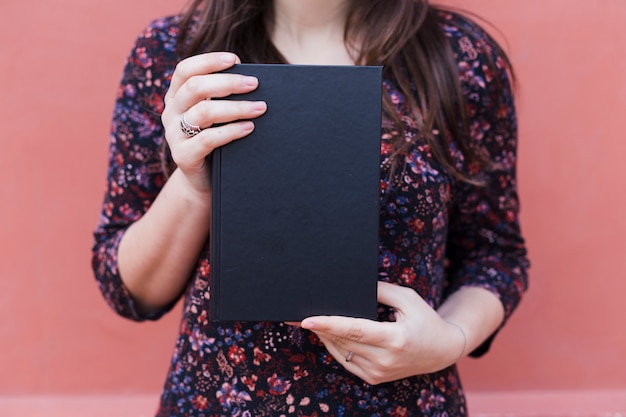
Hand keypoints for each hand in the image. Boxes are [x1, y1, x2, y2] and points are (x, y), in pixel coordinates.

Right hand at [161, 52, 266, 192]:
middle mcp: (170, 112)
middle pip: (195, 88)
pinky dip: (231, 131)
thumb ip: (222, 98)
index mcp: (175, 96)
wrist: (203, 180)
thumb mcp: (215, 116)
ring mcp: (173, 135)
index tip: (235, 59)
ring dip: (235, 107)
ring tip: (259, 108)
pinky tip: (249, 127)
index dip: (208, 61)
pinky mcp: (183, 156)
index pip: (185, 70)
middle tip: (254, 84)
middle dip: (228, 82)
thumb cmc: (216, 142)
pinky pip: (207, 139)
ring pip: (203, 113)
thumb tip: (252, 80)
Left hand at [299, 281, 465, 384]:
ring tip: (312, 321)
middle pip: (343, 341)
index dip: (329, 324)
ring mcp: (379, 372)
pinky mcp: (374, 379)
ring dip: (325, 336)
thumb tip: (351, 286)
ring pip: (341, 352)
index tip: (307, 320)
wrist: (441, 350)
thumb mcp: (408, 299)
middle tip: (299, 314)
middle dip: (320, 327)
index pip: (354, 330)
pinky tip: (327, 334)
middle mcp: (385, 360)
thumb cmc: (424, 319)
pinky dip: (335, 347)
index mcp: (395, 339)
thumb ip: (381, 290)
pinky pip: (346, 362)